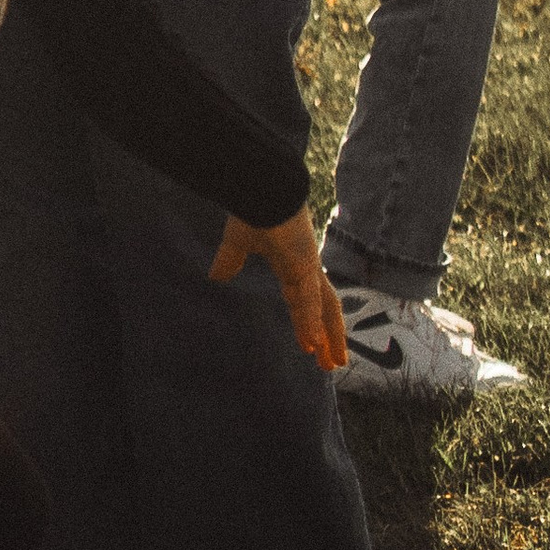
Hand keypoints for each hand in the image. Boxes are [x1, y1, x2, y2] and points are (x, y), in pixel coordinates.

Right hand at [209, 205, 347, 371]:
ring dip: (329, 337)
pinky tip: (315, 342)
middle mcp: (307, 268)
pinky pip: (308, 299)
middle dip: (330, 337)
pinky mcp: (304, 263)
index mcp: (294, 265)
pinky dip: (311, 322)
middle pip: (325, 309)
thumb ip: (229, 261)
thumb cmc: (252, 207)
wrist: (260, 185)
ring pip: (325, 309)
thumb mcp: (237, 242)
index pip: (305, 302)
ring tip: (332, 363)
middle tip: (333, 364)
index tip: (311, 346)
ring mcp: (309, 266)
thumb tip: (216, 277)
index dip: (308, 324)